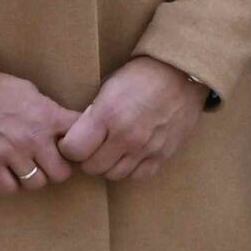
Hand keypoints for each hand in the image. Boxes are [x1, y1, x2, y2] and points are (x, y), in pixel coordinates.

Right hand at [0, 71, 78, 195]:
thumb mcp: (29, 90)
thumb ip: (48, 110)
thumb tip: (64, 125)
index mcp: (47, 116)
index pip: (80, 140)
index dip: (79, 147)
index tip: (71, 148)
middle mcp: (32, 138)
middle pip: (61, 174)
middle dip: (56, 170)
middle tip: (47, 163)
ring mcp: (10, 153)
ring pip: (36, 184)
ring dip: (33, 179)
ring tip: (25, 168)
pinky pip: (8, 188)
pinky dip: (9, 185)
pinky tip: (6, 173)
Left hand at [59, 56, 205, 183]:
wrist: (181, 74)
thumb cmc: (141, 76)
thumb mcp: (108, 88)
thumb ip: (93, 116)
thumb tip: (78, 137)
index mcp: (108, 115)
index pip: (73, 150)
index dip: (69, 146)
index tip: (74, 140)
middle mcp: (126, 137)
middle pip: (92, 167)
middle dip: (87, 158)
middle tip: (92, 145)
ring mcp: (146, 149)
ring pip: (114, 175)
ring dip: (108, 165)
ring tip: (111, 149)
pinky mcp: (162, 155)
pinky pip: (138, 176)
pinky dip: (130, 169)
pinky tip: (129, 154)